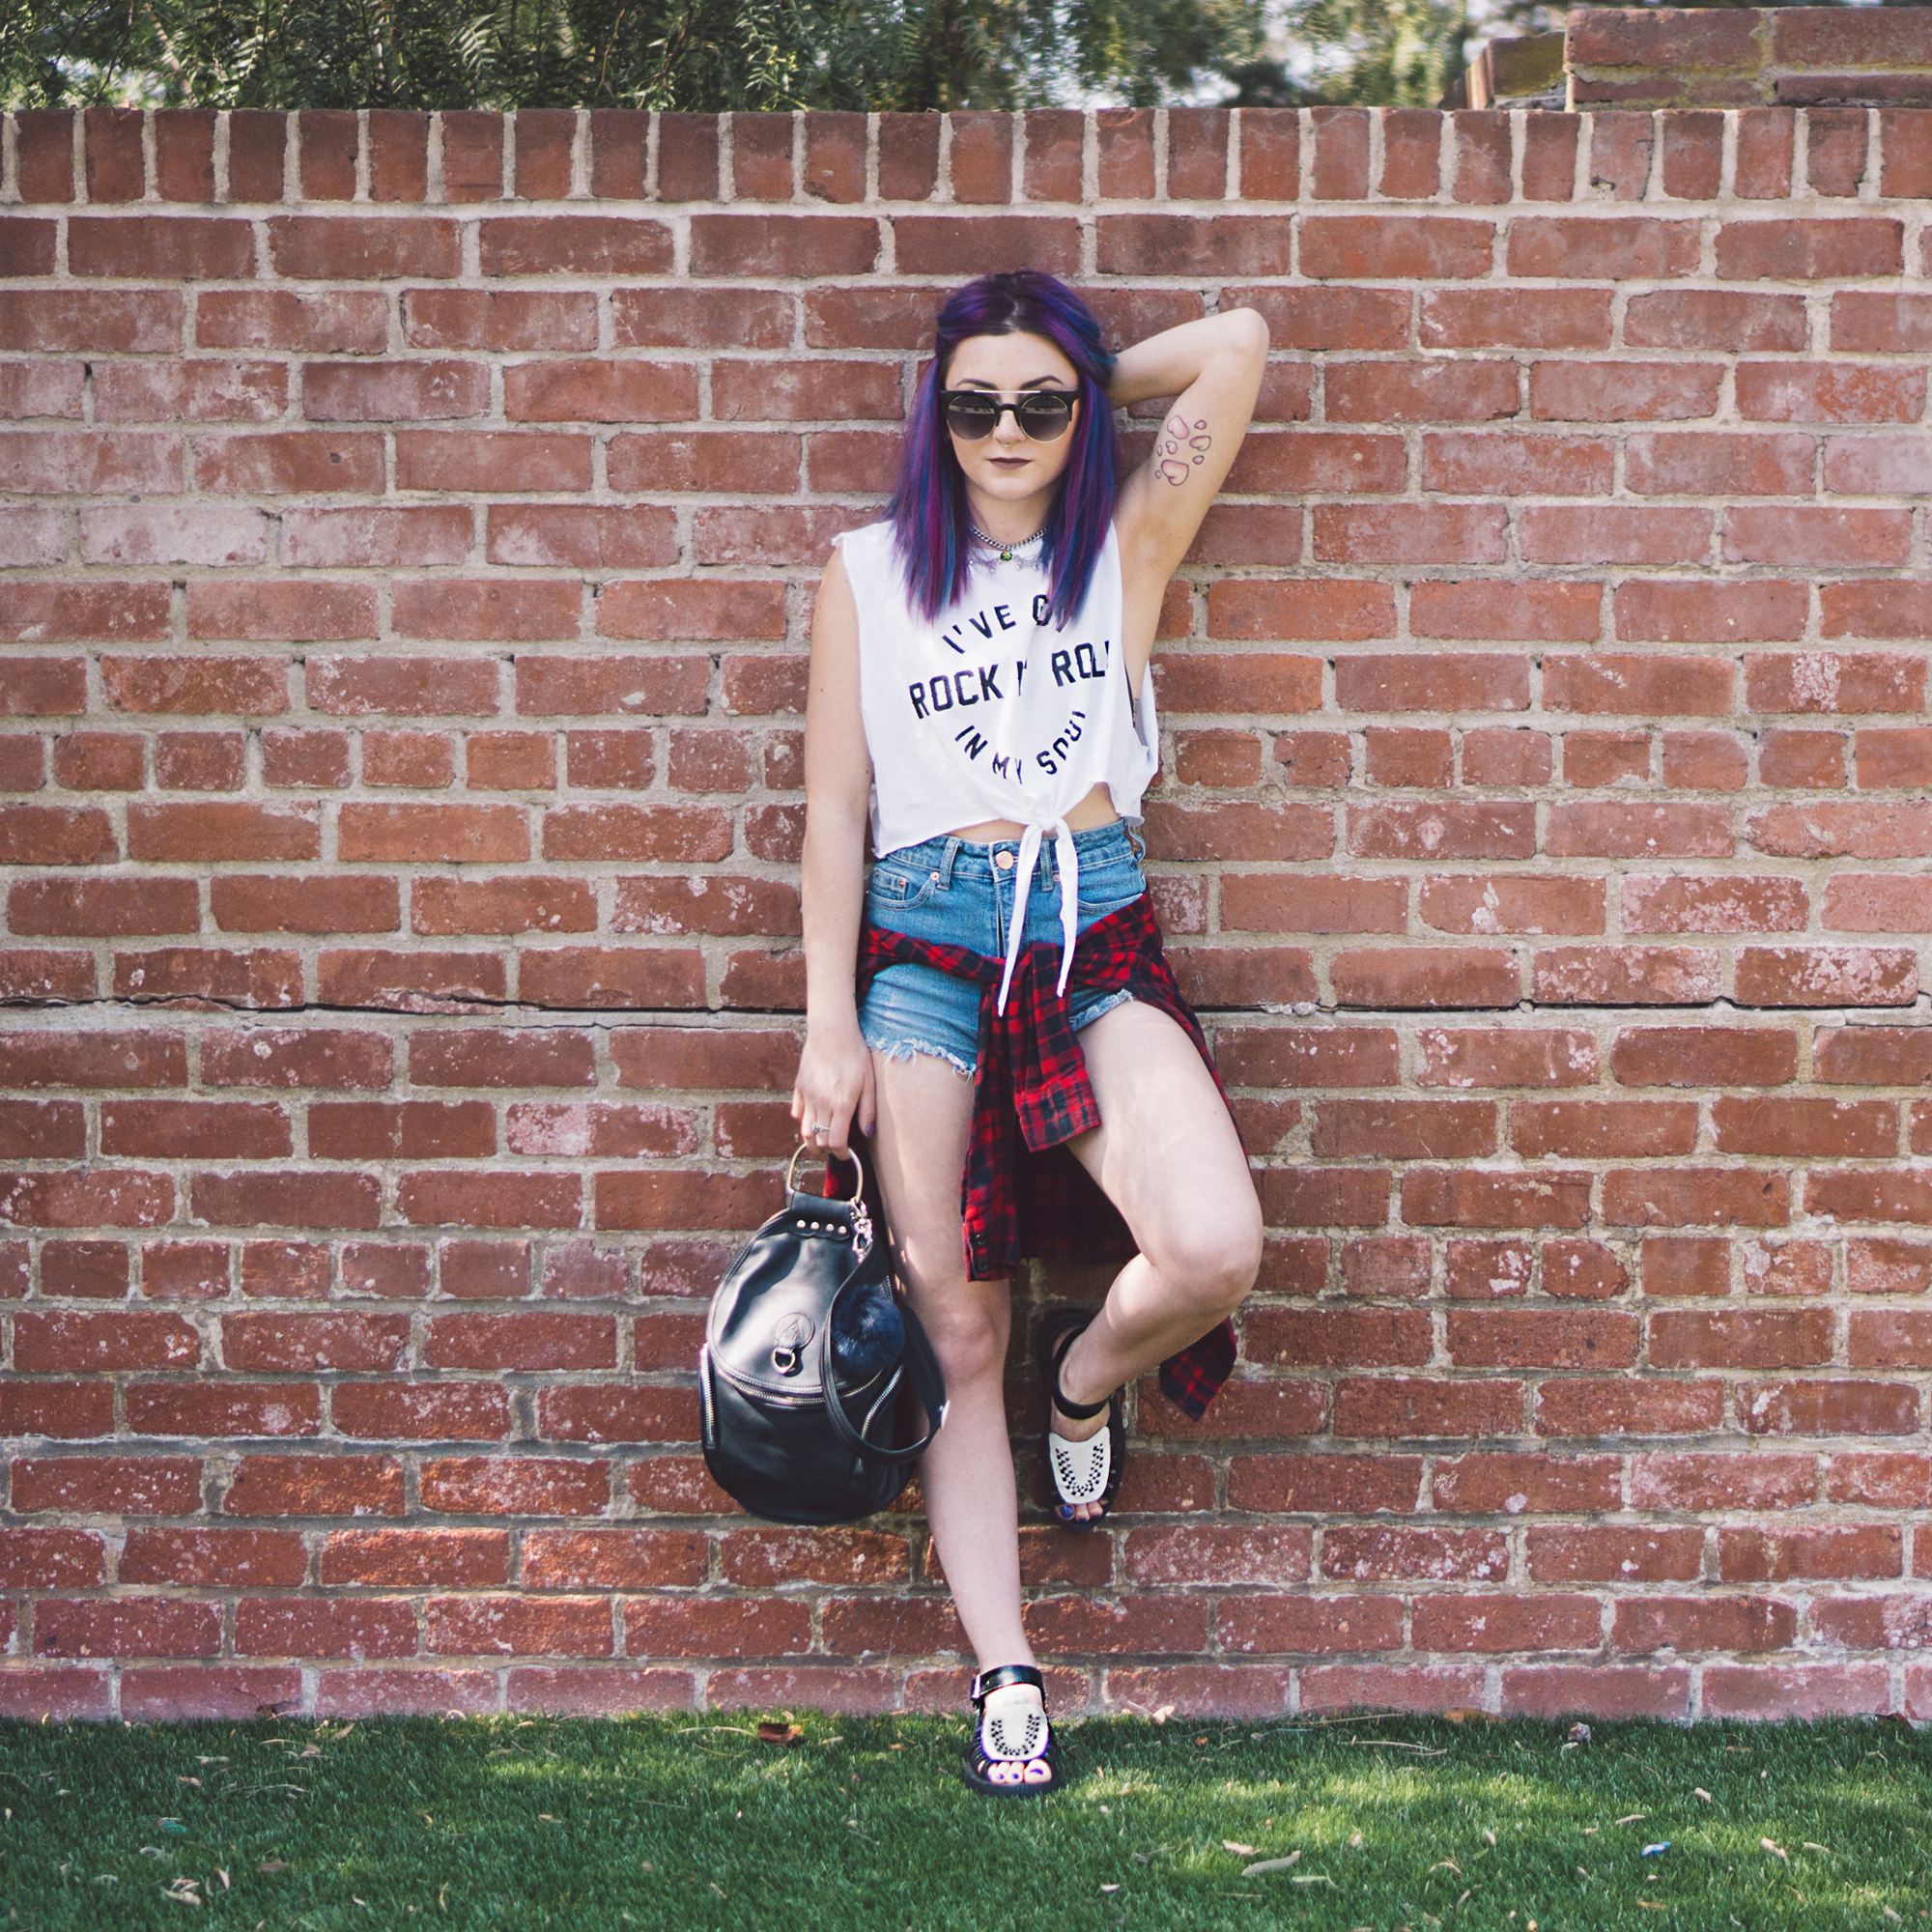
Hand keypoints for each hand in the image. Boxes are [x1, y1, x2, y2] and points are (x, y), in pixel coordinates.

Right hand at [790, 1020, 875, 1159]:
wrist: (832, 1032)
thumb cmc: (856, 1055)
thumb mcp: (869, 1082)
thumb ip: (868, 1110)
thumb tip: (868, 1134)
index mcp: (841, 1105)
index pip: (836, 1141)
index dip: (841, 1153)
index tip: (846, 1155)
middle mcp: (822, 1103)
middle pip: (819, 1139)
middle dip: (827, 1149)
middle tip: (835, 1149)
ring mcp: (808, 1096)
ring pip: (805, 1130)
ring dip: (812, 1140)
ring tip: (820, 1143)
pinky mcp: (800, 1087)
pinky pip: (797, 1112)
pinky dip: (803, 1121)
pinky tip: (812, 1120)